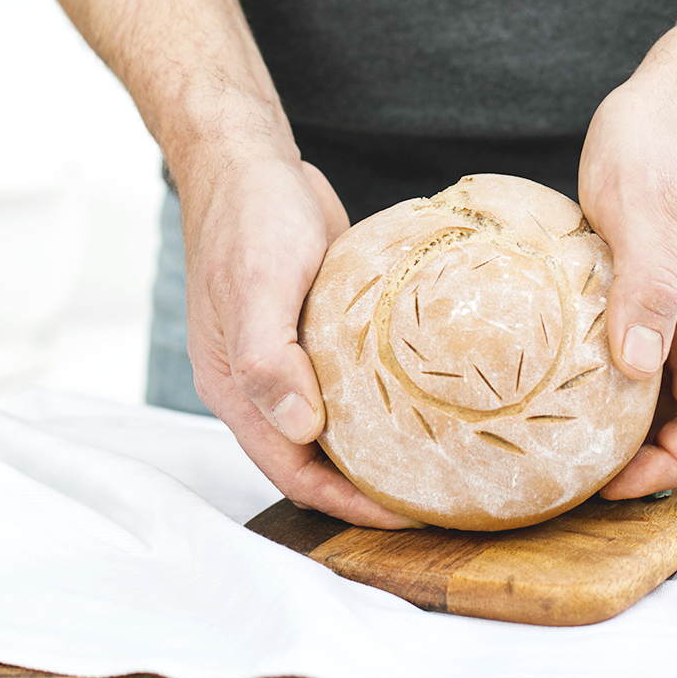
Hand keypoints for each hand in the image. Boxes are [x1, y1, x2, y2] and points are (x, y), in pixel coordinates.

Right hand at [178, 145, 422, 528]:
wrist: (253, 163)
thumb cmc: (249, 221)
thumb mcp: (257, 286)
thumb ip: (267, 360)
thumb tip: (301, 430)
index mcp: (238, 389)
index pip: (294, 471)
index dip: (346, 502)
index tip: (406, 513)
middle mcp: (264, 382)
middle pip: (317, 456)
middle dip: (370, 484)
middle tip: (436, 492)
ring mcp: (292, 354)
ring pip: (338, 419)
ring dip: (379, 444)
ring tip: (439, 456)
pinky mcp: (319, 327)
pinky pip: (351, 376)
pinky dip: (381, 395)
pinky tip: (423, 396)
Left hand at [578, 31, 676, 497]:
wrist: (676, 100)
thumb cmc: (658, 145)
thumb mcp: (647, 208)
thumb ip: (650, 285)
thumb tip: (638, 369)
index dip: (671, 462)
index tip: (614, 483)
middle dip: (647, 457)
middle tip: (579, 475)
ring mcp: (675, 297)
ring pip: (663, 383)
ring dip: (627, 422)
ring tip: (569, 442)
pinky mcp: (649, 280)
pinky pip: (640, 344)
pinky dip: (611, 376)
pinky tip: (568, 376)